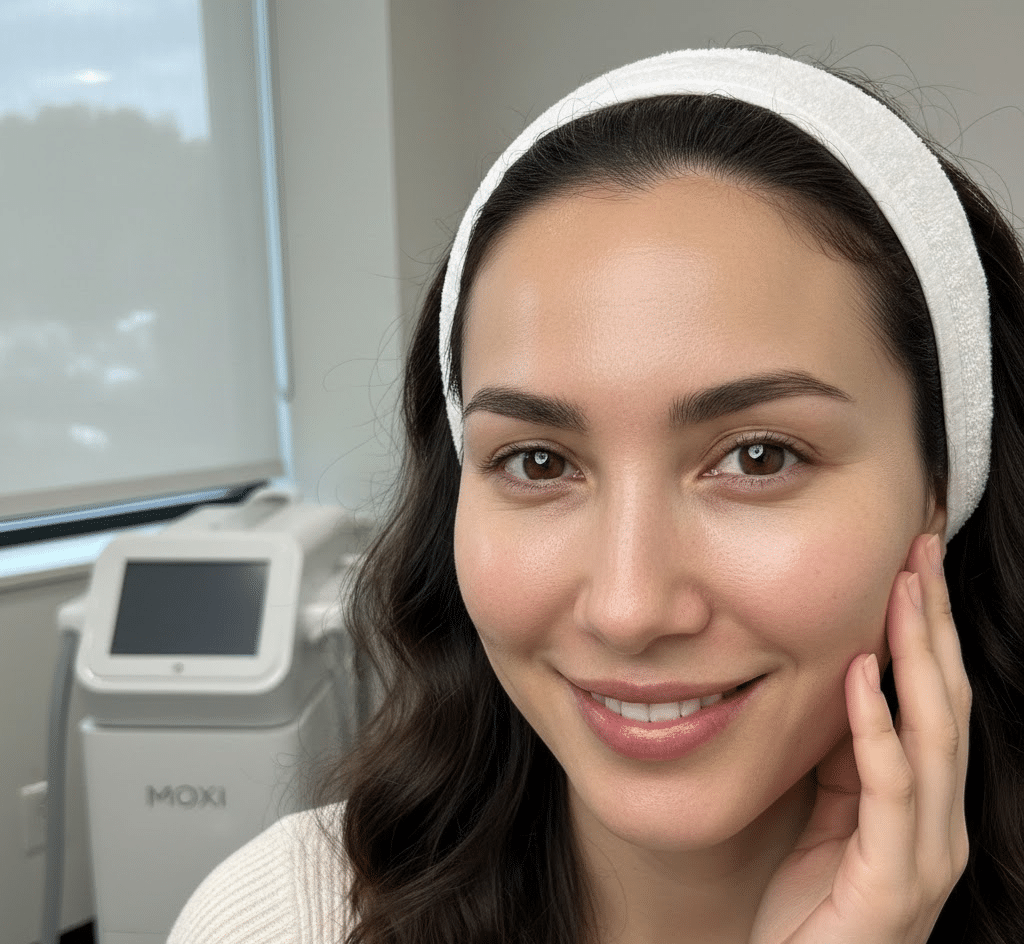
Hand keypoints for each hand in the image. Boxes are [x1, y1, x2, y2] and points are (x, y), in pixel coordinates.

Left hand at [749, 532, 971, 943]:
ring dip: (919, 655)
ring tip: (904, 589)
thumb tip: (850, 684)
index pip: (938, 700)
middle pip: (948, 703)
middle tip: (922, 551)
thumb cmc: (808, 907)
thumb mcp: (829, 815)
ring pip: (935, 733)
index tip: (917, 565)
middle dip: (936, 625)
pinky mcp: (894, 882)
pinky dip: (879, 724)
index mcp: (927, 806)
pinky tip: (863, 671)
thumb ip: (849, 761)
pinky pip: (889, 788)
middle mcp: (941, 825)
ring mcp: (926, 856)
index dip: (932, 632)